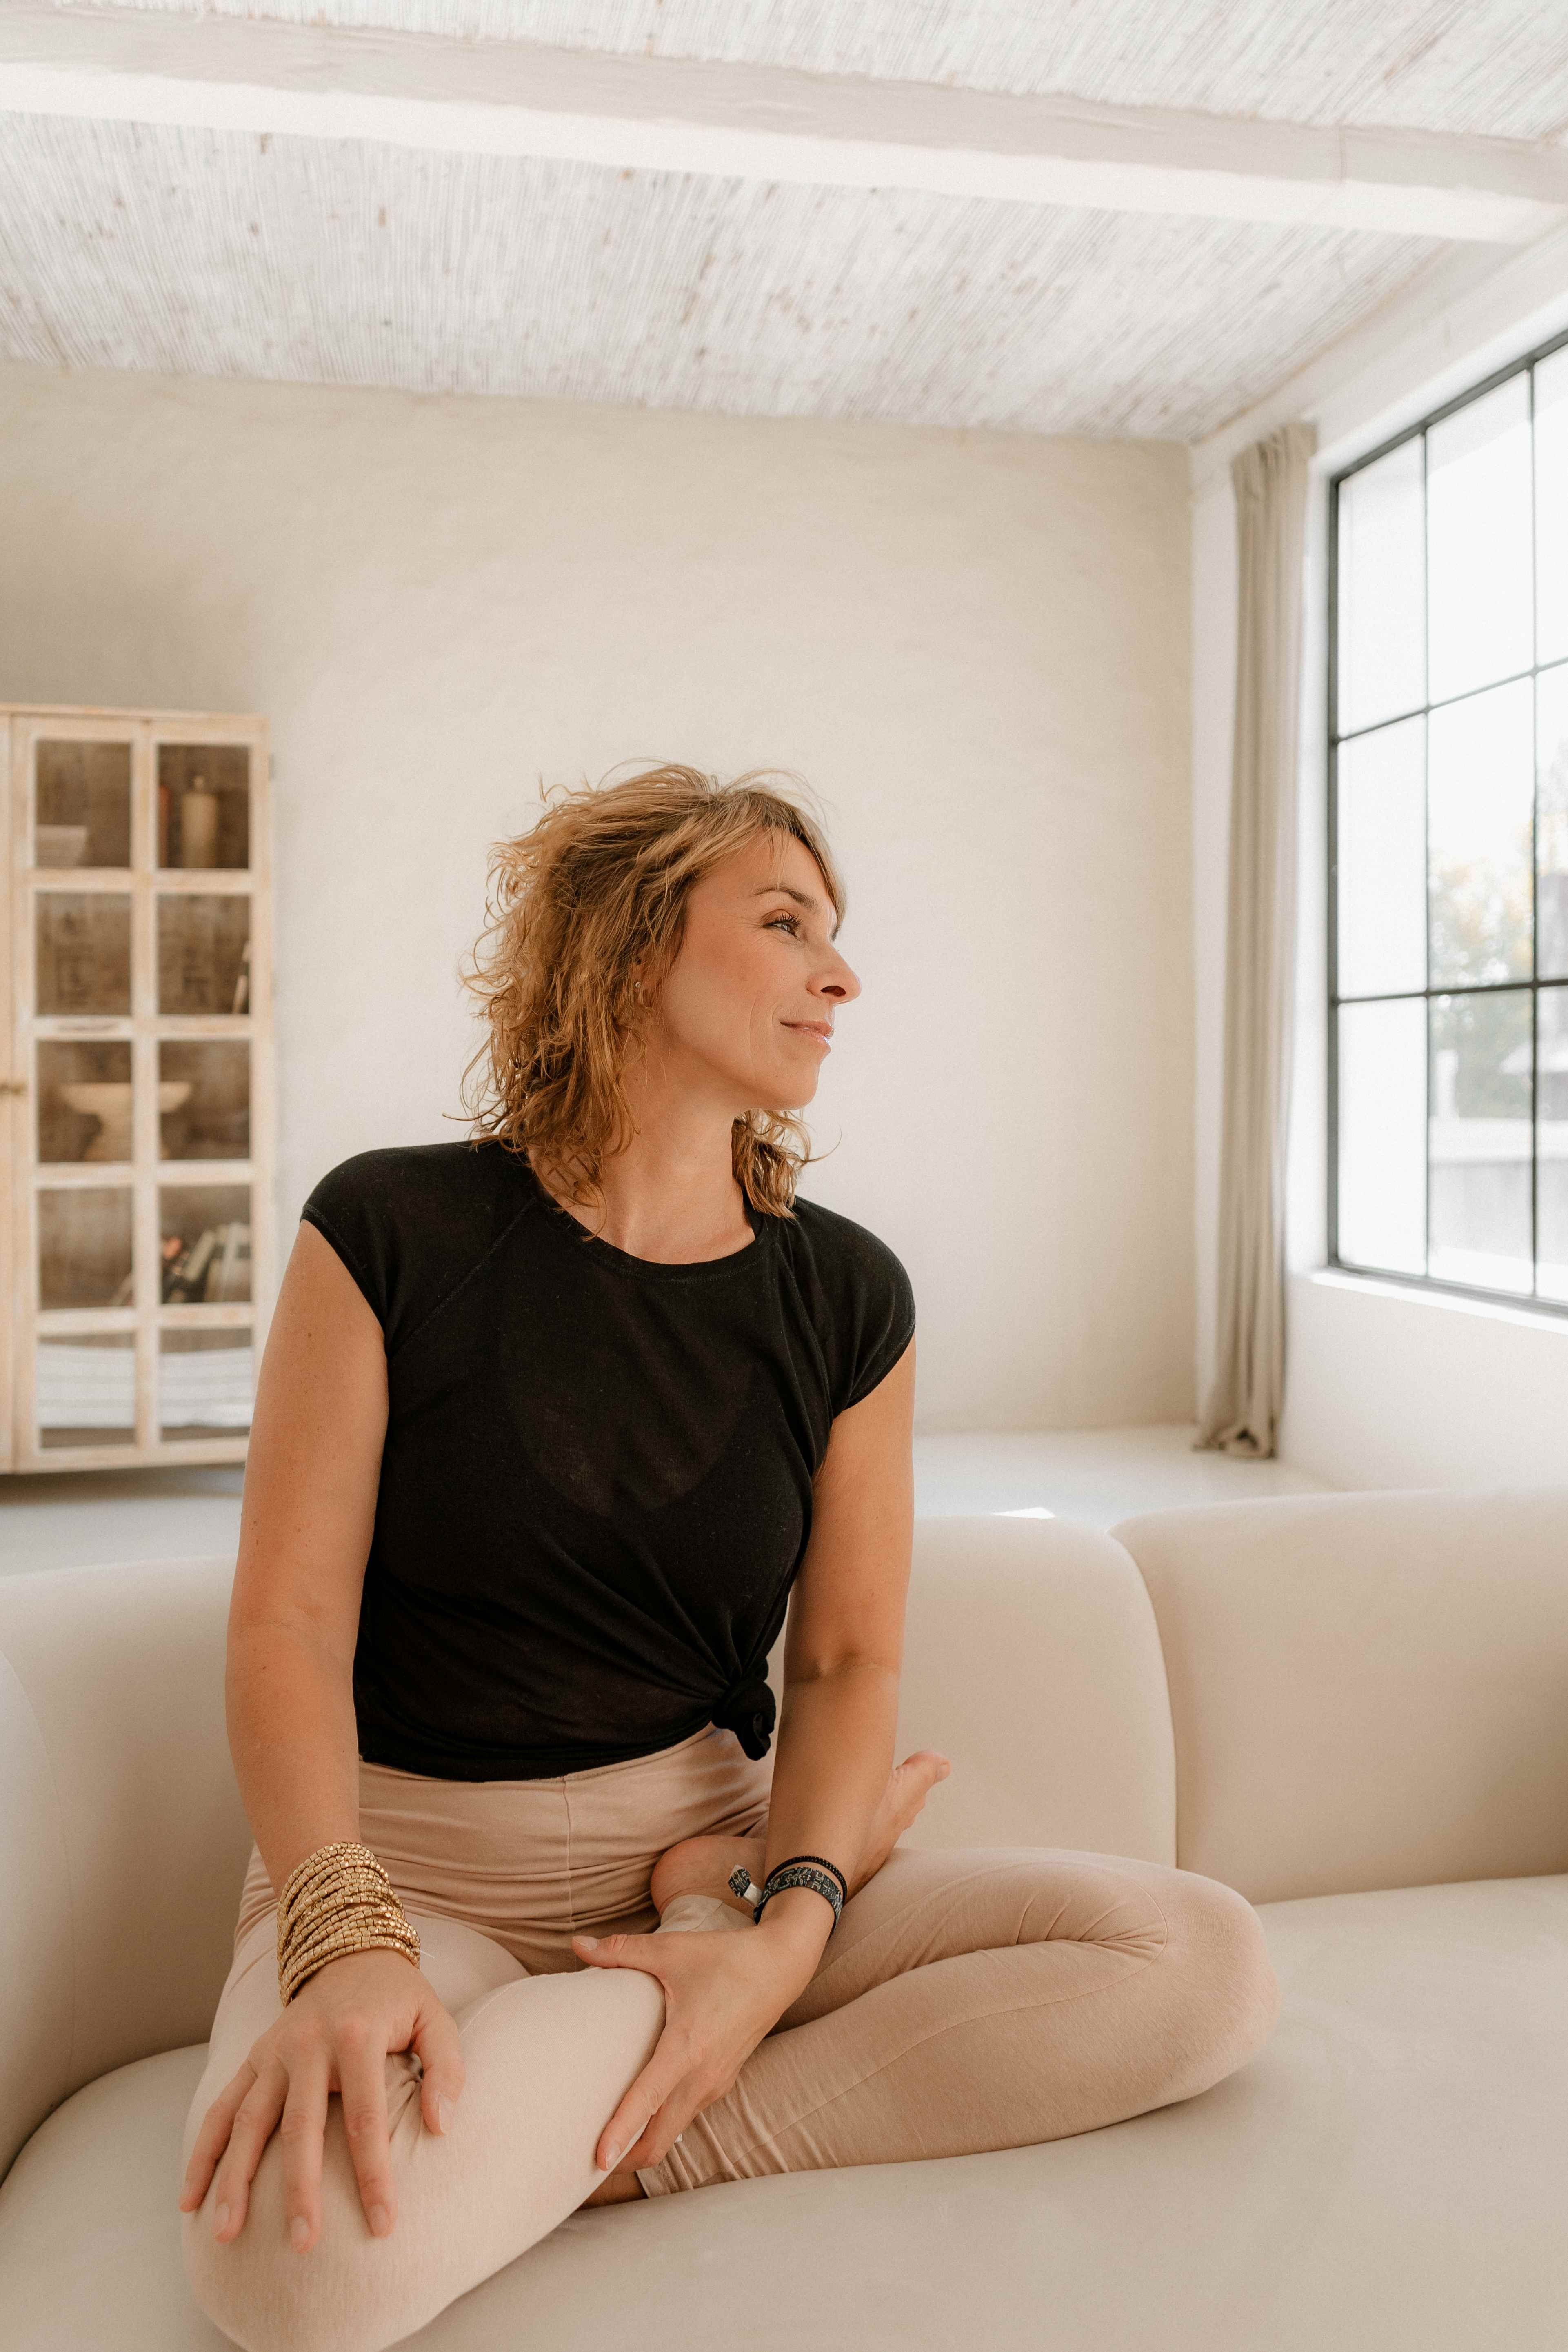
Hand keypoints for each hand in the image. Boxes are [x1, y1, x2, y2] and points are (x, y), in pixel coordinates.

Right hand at [178, 1947, 463, 2252]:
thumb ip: (446, 2069)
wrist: (350, 1950)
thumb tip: (442, 2126)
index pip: (366, 2117)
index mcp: (358, 2036)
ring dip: (233, 2178)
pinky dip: (201, 2153)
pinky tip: (189, 2198)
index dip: (374, 2174)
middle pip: (300, 2126)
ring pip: (247, 2120)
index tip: (384, 2224)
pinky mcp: (253, 2058)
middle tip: (303, 2245)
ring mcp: (273, 2052)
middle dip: (299, 2189)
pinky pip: (220, 2108)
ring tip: (225, 2233)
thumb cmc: (399, 1998)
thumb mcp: (435, 2019)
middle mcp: (308, 2044)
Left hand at [571, 1921, 813, 2176]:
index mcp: (687, 2047)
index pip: (647, 2101)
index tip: (597, 2160)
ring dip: (641, 2142)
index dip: (621, 2132)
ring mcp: (714, 2084)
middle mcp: (702, 2076)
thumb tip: (578, 1945)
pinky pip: (685, 2115)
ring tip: (603, 2139)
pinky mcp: (721, 2081)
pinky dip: (660, 2124)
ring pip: (671, 2132)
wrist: (781, 1965)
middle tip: (582, 2161)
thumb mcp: (672, 1949)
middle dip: (623, 2158)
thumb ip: (621, 1951)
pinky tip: (641, 2108)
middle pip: (658, 2141)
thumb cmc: (726, 1957)